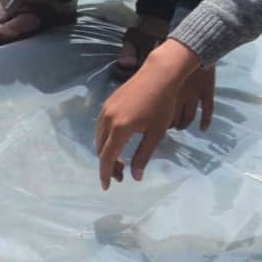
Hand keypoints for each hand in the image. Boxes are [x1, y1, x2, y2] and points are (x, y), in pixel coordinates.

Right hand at [96, 39, 209, 189]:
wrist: (158, 74)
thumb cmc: (162, 105)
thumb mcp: (156, 133)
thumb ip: (143, 155)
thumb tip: (135, 176)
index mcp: (120, 129)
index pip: (107, 157)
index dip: (106, 173)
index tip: (107, 187)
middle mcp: (107, 120)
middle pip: (101, 149)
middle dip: (108, 164)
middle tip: (122, 175)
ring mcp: (105, 110)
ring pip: (99, 138)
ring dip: (106, 152)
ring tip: (120, 161)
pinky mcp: (107, 104)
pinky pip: (100, 127)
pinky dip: (106, 139)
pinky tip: (117, 142)